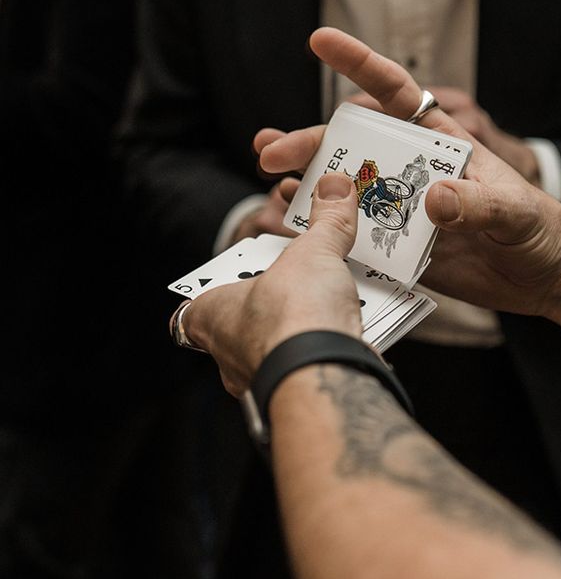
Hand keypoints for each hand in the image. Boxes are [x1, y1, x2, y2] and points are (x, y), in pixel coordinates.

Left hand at [175, 173, 362, 396]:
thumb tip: (335, 188)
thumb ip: (326, 221)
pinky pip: (307, 364)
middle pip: (244, 324)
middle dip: (274, 303)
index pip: (194, 308)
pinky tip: (348, 327)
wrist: (326, 371)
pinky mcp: (296, 390)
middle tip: (298, 281)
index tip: (243, 273)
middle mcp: (230, 354)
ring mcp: (261, 378)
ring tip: (332, 300)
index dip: (218, 288)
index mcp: (213, 317)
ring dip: (302, 326)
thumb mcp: (313, 251)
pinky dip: (325, 346)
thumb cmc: (294, 313)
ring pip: (278, 347)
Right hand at [255, 28, 560, 321]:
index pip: (395, 94)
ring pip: (348, 190)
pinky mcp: (402, 248)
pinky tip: (301, 228)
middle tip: (270, 150)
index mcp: (441, 144)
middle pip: (354, 146)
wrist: (543, 275)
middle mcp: (414, 171)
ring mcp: (404, 210)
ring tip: (273, 182)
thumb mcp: (513, 209)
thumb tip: (431, 199)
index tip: (321, 41)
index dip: (359, 64)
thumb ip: (475, 202)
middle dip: (312, 141)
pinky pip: (357, 236)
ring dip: (309, 183)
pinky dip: (327, 232)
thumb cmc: (537, 227)